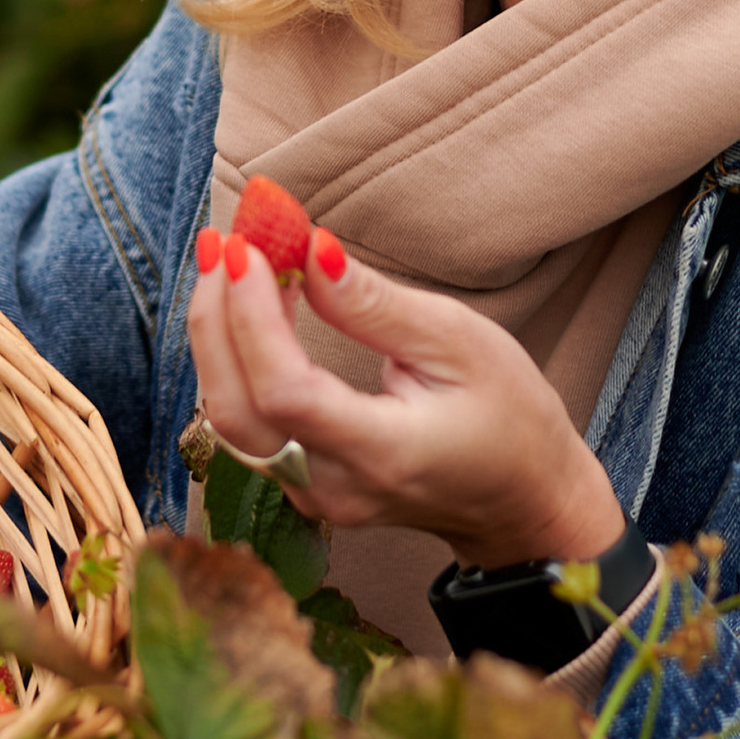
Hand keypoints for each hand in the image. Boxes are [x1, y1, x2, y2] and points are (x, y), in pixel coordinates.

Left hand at [188, 227, 627, 570]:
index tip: (248, 248)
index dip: (252, 319)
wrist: (522, 498)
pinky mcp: (302, 485)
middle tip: (223, 239)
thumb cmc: (508, 415)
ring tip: (227, 260)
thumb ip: (376, 306)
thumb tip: (310, 252)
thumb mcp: (459, 343)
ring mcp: (313, 496)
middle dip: (216, 318)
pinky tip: (245, 305)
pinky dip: (235, 358)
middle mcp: (334, 486)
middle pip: (236, 410)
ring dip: (217, 335)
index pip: (285, 392)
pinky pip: (247, 423)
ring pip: (230, 420)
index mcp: (383, 454)